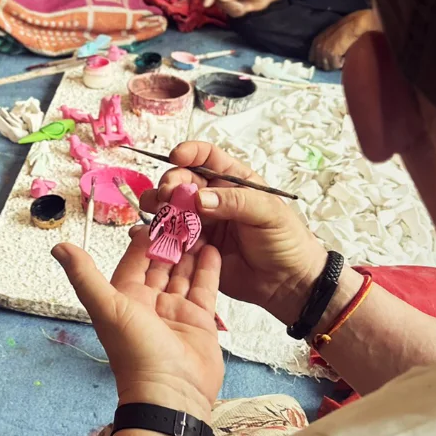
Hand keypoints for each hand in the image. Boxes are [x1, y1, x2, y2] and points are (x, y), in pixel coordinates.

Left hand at [52, 229, 223, 420]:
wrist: (171, 394)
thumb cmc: (135, 351)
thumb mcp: (107, 308)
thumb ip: (85, 275)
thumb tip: (58, 247)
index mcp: (125, 297)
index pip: (134, 259)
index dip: (144, 236)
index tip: (156, 211)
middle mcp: (149, 301)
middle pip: (160, 262)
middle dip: (170, 238)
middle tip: (185, 210)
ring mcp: (176, 310)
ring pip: (183, 271)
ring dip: (189, 248)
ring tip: (202, 222)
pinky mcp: (199, 319)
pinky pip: (204, 287)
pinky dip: (208, 267)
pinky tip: (213, 245)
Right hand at [139, 142, 327, 326]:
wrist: (287, 283)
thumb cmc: (286, 240)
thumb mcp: (268, 213)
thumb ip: (235, 202)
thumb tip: (199, 198)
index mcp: (233, 181)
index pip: (206, 157)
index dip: (189, 152)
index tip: (177, 157)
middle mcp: (213, 198)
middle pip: (182, 181)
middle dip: (170, 183)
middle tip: (166, 195)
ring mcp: (201, 222)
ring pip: (170, 207)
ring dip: (158, 206)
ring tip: (154, 211)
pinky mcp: (194, 247)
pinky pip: (170, 237)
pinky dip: (157, 233)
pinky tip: (148, 233)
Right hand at [204, 0, 284, 16]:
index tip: (206, 5)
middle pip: (217, 0)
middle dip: (228, 5)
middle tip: (239, 6)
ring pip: (223, 8)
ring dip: (233, 9)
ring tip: (244, 6)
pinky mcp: (233, 7)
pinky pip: (230, 13)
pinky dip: (237, 13)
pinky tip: (245, 8)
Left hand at [309, 9, 374, 70]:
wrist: (351, 26)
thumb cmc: (343, 29)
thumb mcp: (328, 36)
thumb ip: (323, 45)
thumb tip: (324, 56)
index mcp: (315, 42)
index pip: (312, 59)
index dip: (320, 61)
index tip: (327, 62)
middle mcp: (318, 48)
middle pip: (319, 65)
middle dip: (328, 65)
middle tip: (336, 61)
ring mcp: (324, 52)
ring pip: (327, 67)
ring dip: (334, 65)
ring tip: (340, 59)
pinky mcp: (332, 54)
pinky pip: (335, 66)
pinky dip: (341, 64)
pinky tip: (344, 57)